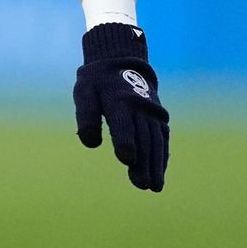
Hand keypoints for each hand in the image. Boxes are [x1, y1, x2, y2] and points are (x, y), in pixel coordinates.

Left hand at [74, 23, 169, 191]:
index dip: (125, 142)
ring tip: (154, 187)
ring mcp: (152, 113)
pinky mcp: (158, 118)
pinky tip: (159, 174)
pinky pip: (162, 139)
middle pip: (143, 139)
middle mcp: (140, 107)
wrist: (120, 61)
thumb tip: (90, 143)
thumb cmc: (97, 81)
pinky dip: (162, 157)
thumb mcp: (84, 91)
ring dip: (156, 165)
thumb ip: (85, 115)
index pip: (124, 125)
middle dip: (144, 163)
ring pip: (155, 142)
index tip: (126, 160)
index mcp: (119, 100)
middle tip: (143, 185)